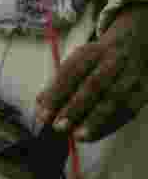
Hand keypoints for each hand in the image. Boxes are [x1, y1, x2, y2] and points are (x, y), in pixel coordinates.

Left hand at [35, 3, 147, 141]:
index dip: (56, 95)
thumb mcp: (76, 62)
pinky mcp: (144, 89)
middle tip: (59, 128)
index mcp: (92, 51)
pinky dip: (110, 125)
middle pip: (94, 84)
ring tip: (78, 136)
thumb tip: (40, 106)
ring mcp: (132, 74)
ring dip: (95, 120)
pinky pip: (128, 109)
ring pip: (115, 98)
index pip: (71, 72)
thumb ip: (57, 84)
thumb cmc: (98, 60)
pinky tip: (94, 136)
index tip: (43, 115)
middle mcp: (113, 60)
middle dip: (75, 108)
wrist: (137, 42)